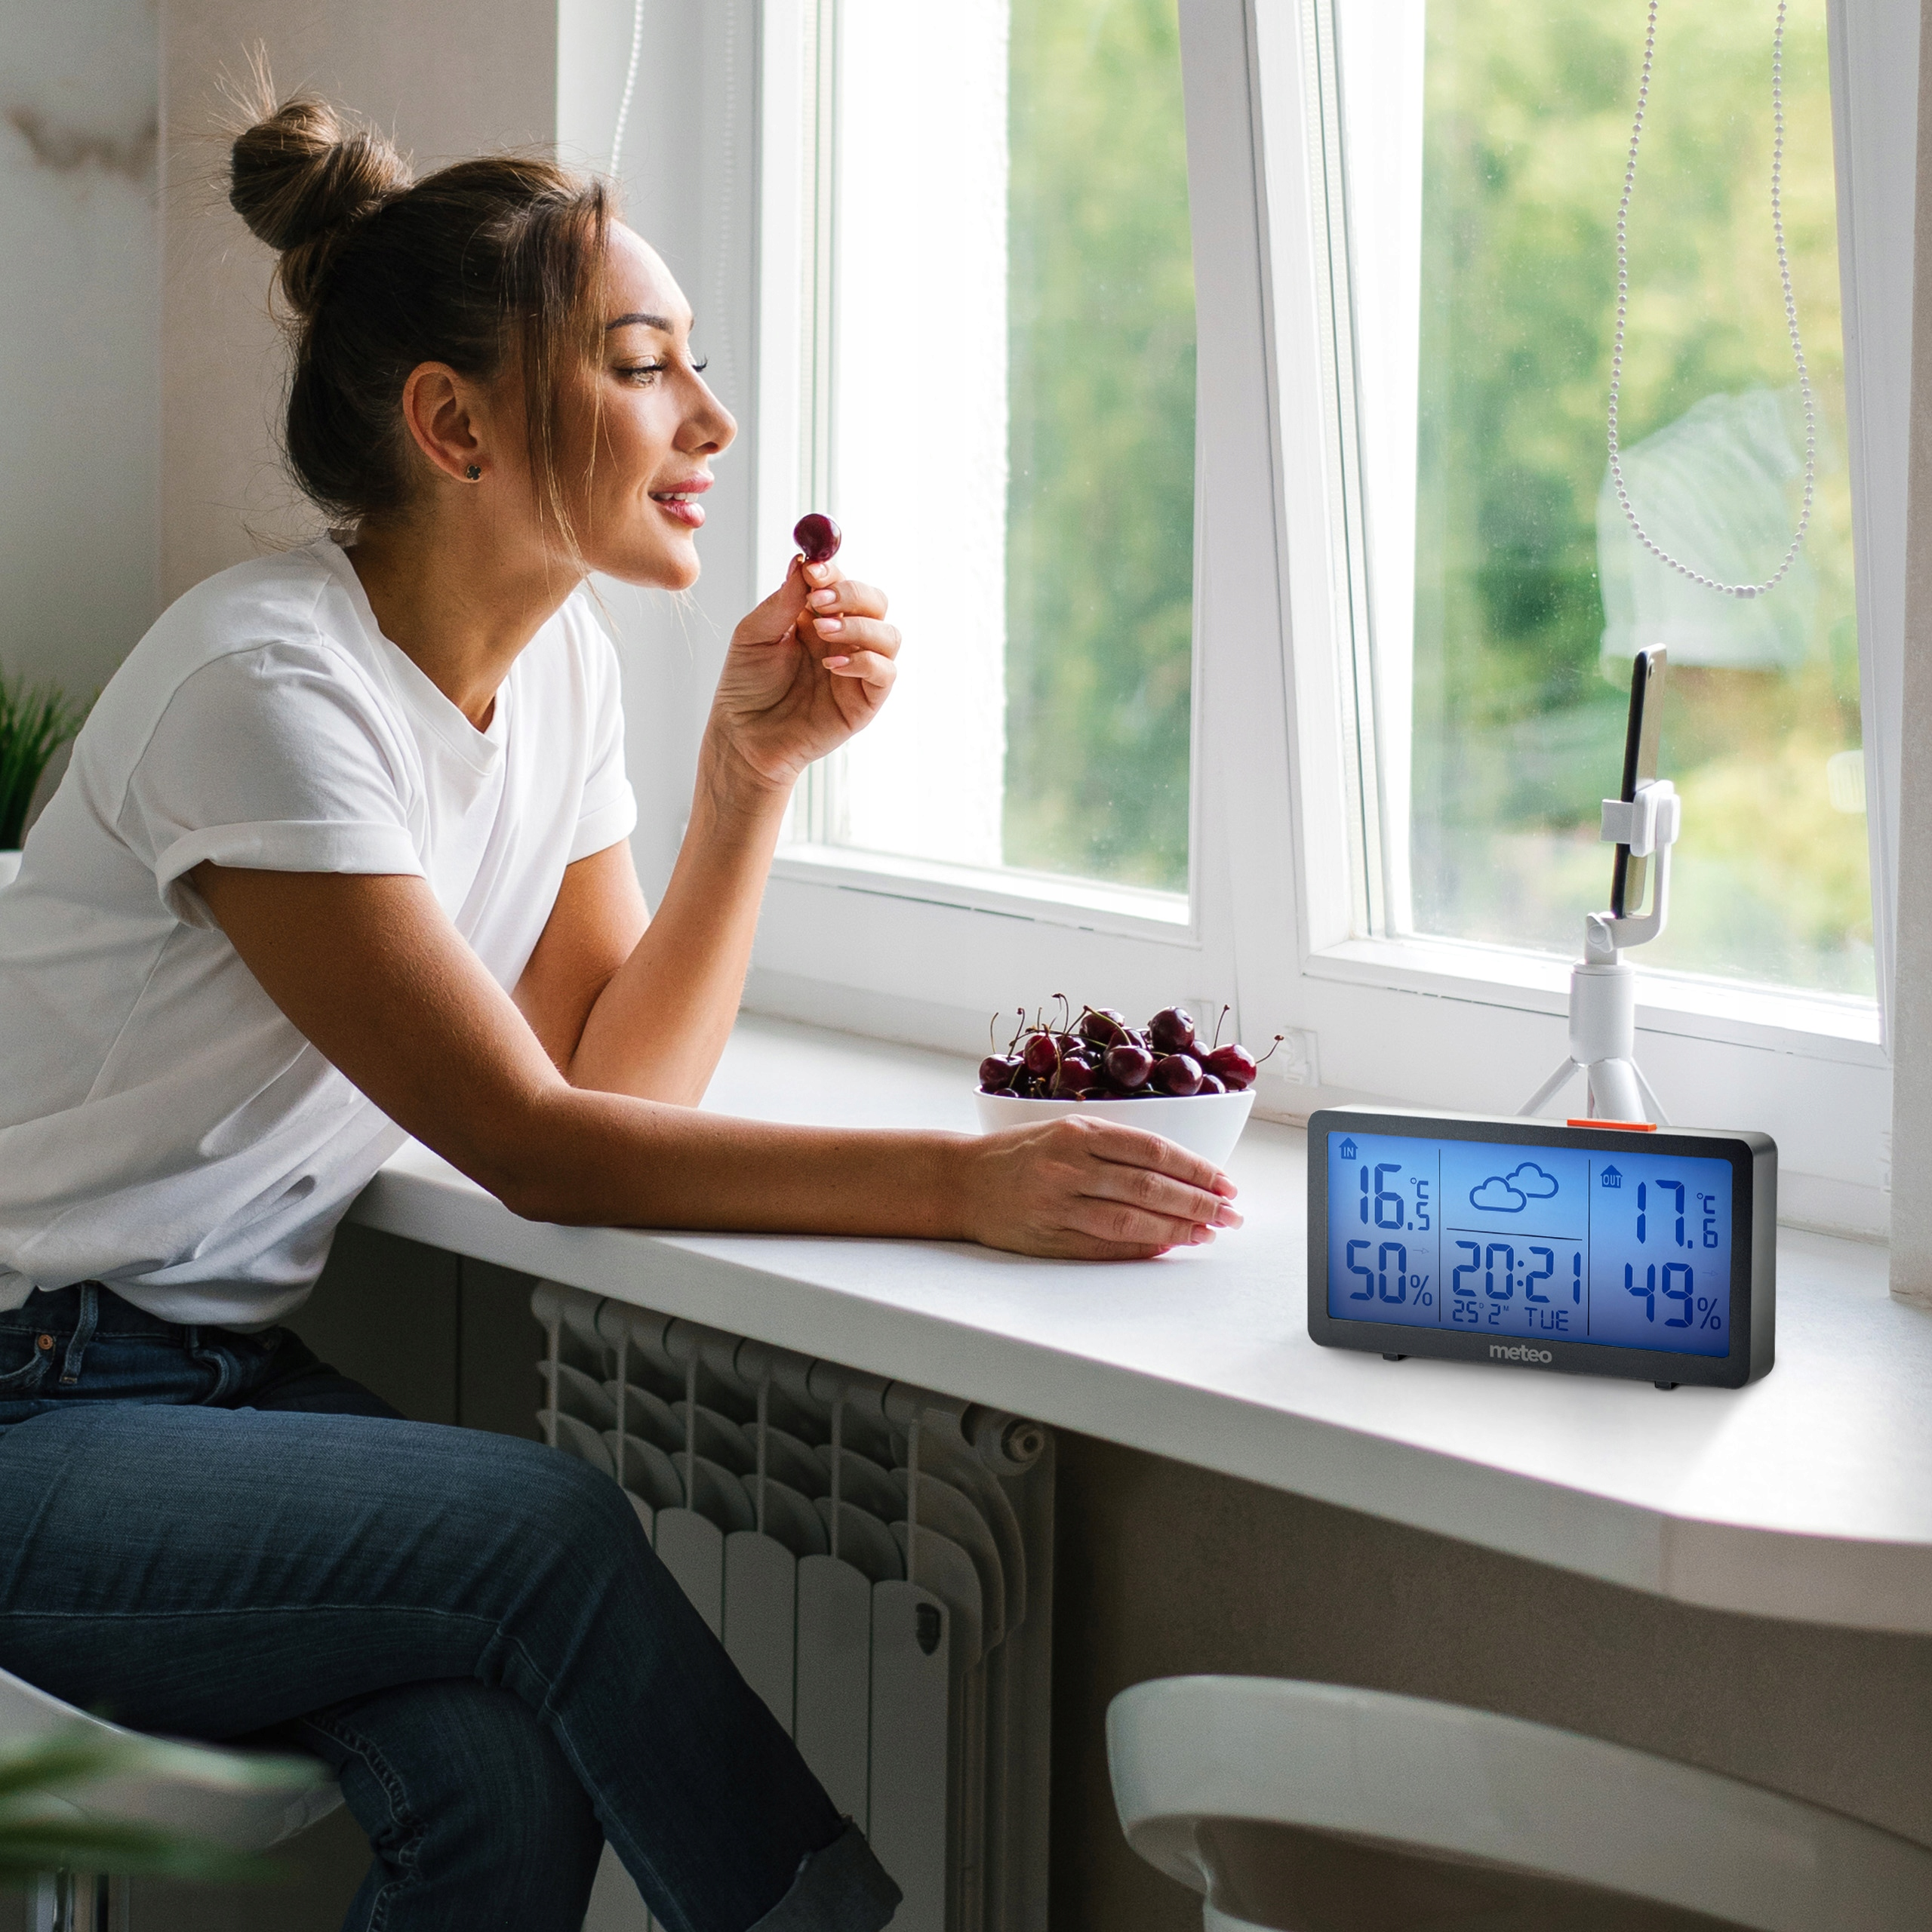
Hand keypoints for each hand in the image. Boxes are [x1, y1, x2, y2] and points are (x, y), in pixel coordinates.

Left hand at [706, 555, 901, 793]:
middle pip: (875, 602)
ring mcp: (858, 670)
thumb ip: (782, 602)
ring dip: (860, 626)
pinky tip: (831, 665)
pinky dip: (865, 662)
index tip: (813, 570)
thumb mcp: (754, 635)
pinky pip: (886, 673)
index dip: (832, 572)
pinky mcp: (865, 701)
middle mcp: (844, 640)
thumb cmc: (745, 688)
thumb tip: (804, 562)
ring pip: (889, 635)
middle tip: (820, 600)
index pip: (841, 583)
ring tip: (822, 632)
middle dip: (852, 594)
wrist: (742, 737)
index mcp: (818, 617)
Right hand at [950, 1114, 1242, 1259]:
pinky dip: (1143, 1250)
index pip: (1153, 1151)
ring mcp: (1058, 1206)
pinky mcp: (1050, 1239)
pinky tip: (1169, 1248)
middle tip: (1231, 1214)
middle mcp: (1069, 1167)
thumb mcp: (1064, 1130)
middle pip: (1150, 1187)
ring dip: (1177, 1230)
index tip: (1226, 1183)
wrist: (959, 1181)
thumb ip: (1114, 1147)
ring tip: (1208, 1233)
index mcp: (1077, 1133)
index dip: (1197, 1169)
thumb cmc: (1019, 1153)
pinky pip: (1106, 1248)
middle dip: (1199, 1203)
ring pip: (1132, 1221)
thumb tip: (1178, 1173)